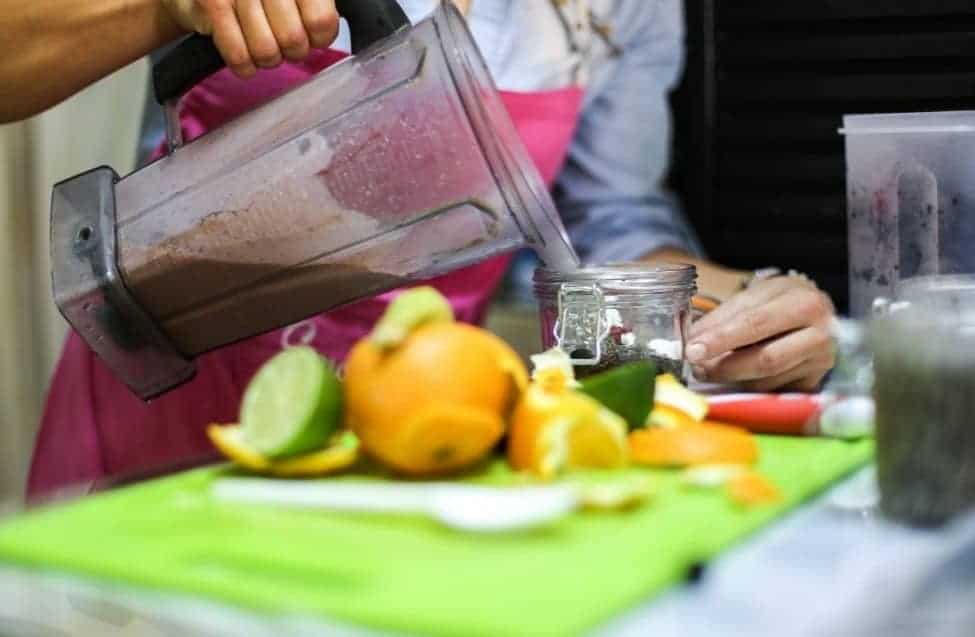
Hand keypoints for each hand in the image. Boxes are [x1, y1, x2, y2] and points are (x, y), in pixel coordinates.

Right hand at [162, 0, 339, 76]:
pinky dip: (244, 64)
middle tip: (281, 41)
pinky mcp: (213, 3)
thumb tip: (326, 32)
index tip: (311, 37)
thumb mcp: (294, 0)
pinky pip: (239, 56)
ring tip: (260, 43)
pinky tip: (243, 52)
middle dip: (290, 51)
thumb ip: (316, 9)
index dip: (319, 39)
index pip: (322, 21)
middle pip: (293, 40)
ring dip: (265, 58)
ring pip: (266, 51)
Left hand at [686, 276, 835, 391]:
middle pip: (765, 359)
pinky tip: (733, 374)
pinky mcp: (814, 381)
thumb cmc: (780, 301)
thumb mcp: (756, 295)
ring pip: (766, 378)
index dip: (720, 338)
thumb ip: (726, 316)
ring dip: (730, 376)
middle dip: (724, 365)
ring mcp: (820, 361)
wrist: (814, 312)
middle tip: (696, 366)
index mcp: (804, 302)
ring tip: (707, 369)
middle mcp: (820, 333)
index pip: (755, 322)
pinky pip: (772, 389)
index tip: (692, 349)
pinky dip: (746, 383)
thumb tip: (693, 339)